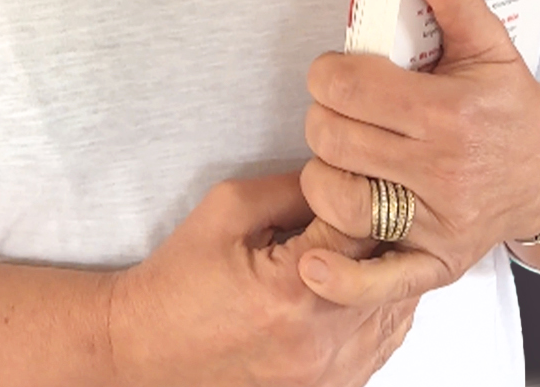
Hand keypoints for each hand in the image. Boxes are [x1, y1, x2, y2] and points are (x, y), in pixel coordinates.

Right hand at [107, 171, 416, 385]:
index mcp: (293, 288)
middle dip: (383, 230)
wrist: (144, 346)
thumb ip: (294, 186)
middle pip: (389, 268)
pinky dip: (381, 311)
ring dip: (387, 271)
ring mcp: (325, 373)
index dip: (364, 192)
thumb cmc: (180, 279)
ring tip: (365, 242)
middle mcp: (316, 339)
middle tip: (370, 204)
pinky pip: (382, 346)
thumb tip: (344, 174)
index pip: (364, 223)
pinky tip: (362, 284)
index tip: (356, 176)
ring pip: (395, 309)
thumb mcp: (230, 208)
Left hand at [295, 0, 539, 306]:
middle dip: (325, 117)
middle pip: (334, 140)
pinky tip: (314, 261)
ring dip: (326, 174)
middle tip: (341, 110)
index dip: (327, 75)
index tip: (335, 72)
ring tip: (344, 155)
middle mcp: (443, 171)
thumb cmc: (510, 104)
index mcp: (450, 113)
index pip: (351, 89)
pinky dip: (340, 276)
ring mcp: (438, 222)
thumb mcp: (489, 43)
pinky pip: (377, 281)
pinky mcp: (436, 262)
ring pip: (338, 201)